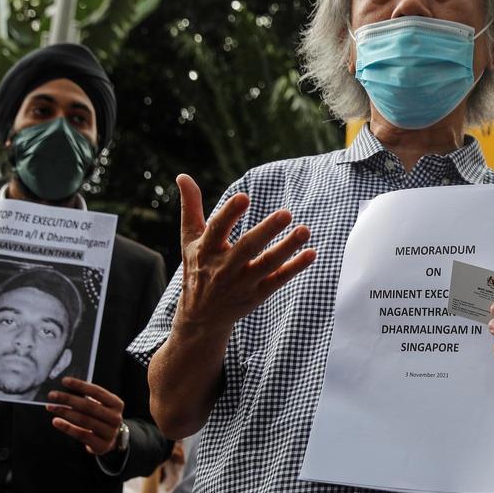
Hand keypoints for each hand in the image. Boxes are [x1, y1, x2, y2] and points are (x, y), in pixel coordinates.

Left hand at [46, 377, 124, 455]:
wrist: (111, 440)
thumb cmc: (100, 418)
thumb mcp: (100, 406)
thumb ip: (87, 399)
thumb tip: (65, 391)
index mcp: (116, 404)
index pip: (97, 392)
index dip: (80, 386)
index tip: (64, 381)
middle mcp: (115, 417)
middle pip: (89, 406)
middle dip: (69, 399)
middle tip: (52, 395)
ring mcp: (110, 432)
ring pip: (84, 420)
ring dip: (65, 412)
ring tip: (51, 407)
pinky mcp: (101, 445)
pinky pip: (81, 434)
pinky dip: (67, 427)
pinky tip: (56, 421)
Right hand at [174, 174, 315, 333]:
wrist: (200, 317)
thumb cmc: (197, 268)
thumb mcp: (189, 240)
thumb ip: (190, 208)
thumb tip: (183, 175)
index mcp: (206, 249)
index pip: (217, 229)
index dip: (229, 213)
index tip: (244, 197)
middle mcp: (224, 268)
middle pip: (247, 248)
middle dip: (266, 231)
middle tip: (286, 213)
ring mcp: (242, 283)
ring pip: (267, 264)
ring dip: (287, 248)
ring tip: (305, 230)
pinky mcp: (257, 295)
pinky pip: (278, 280)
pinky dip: (294, 268)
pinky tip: (311, 253)